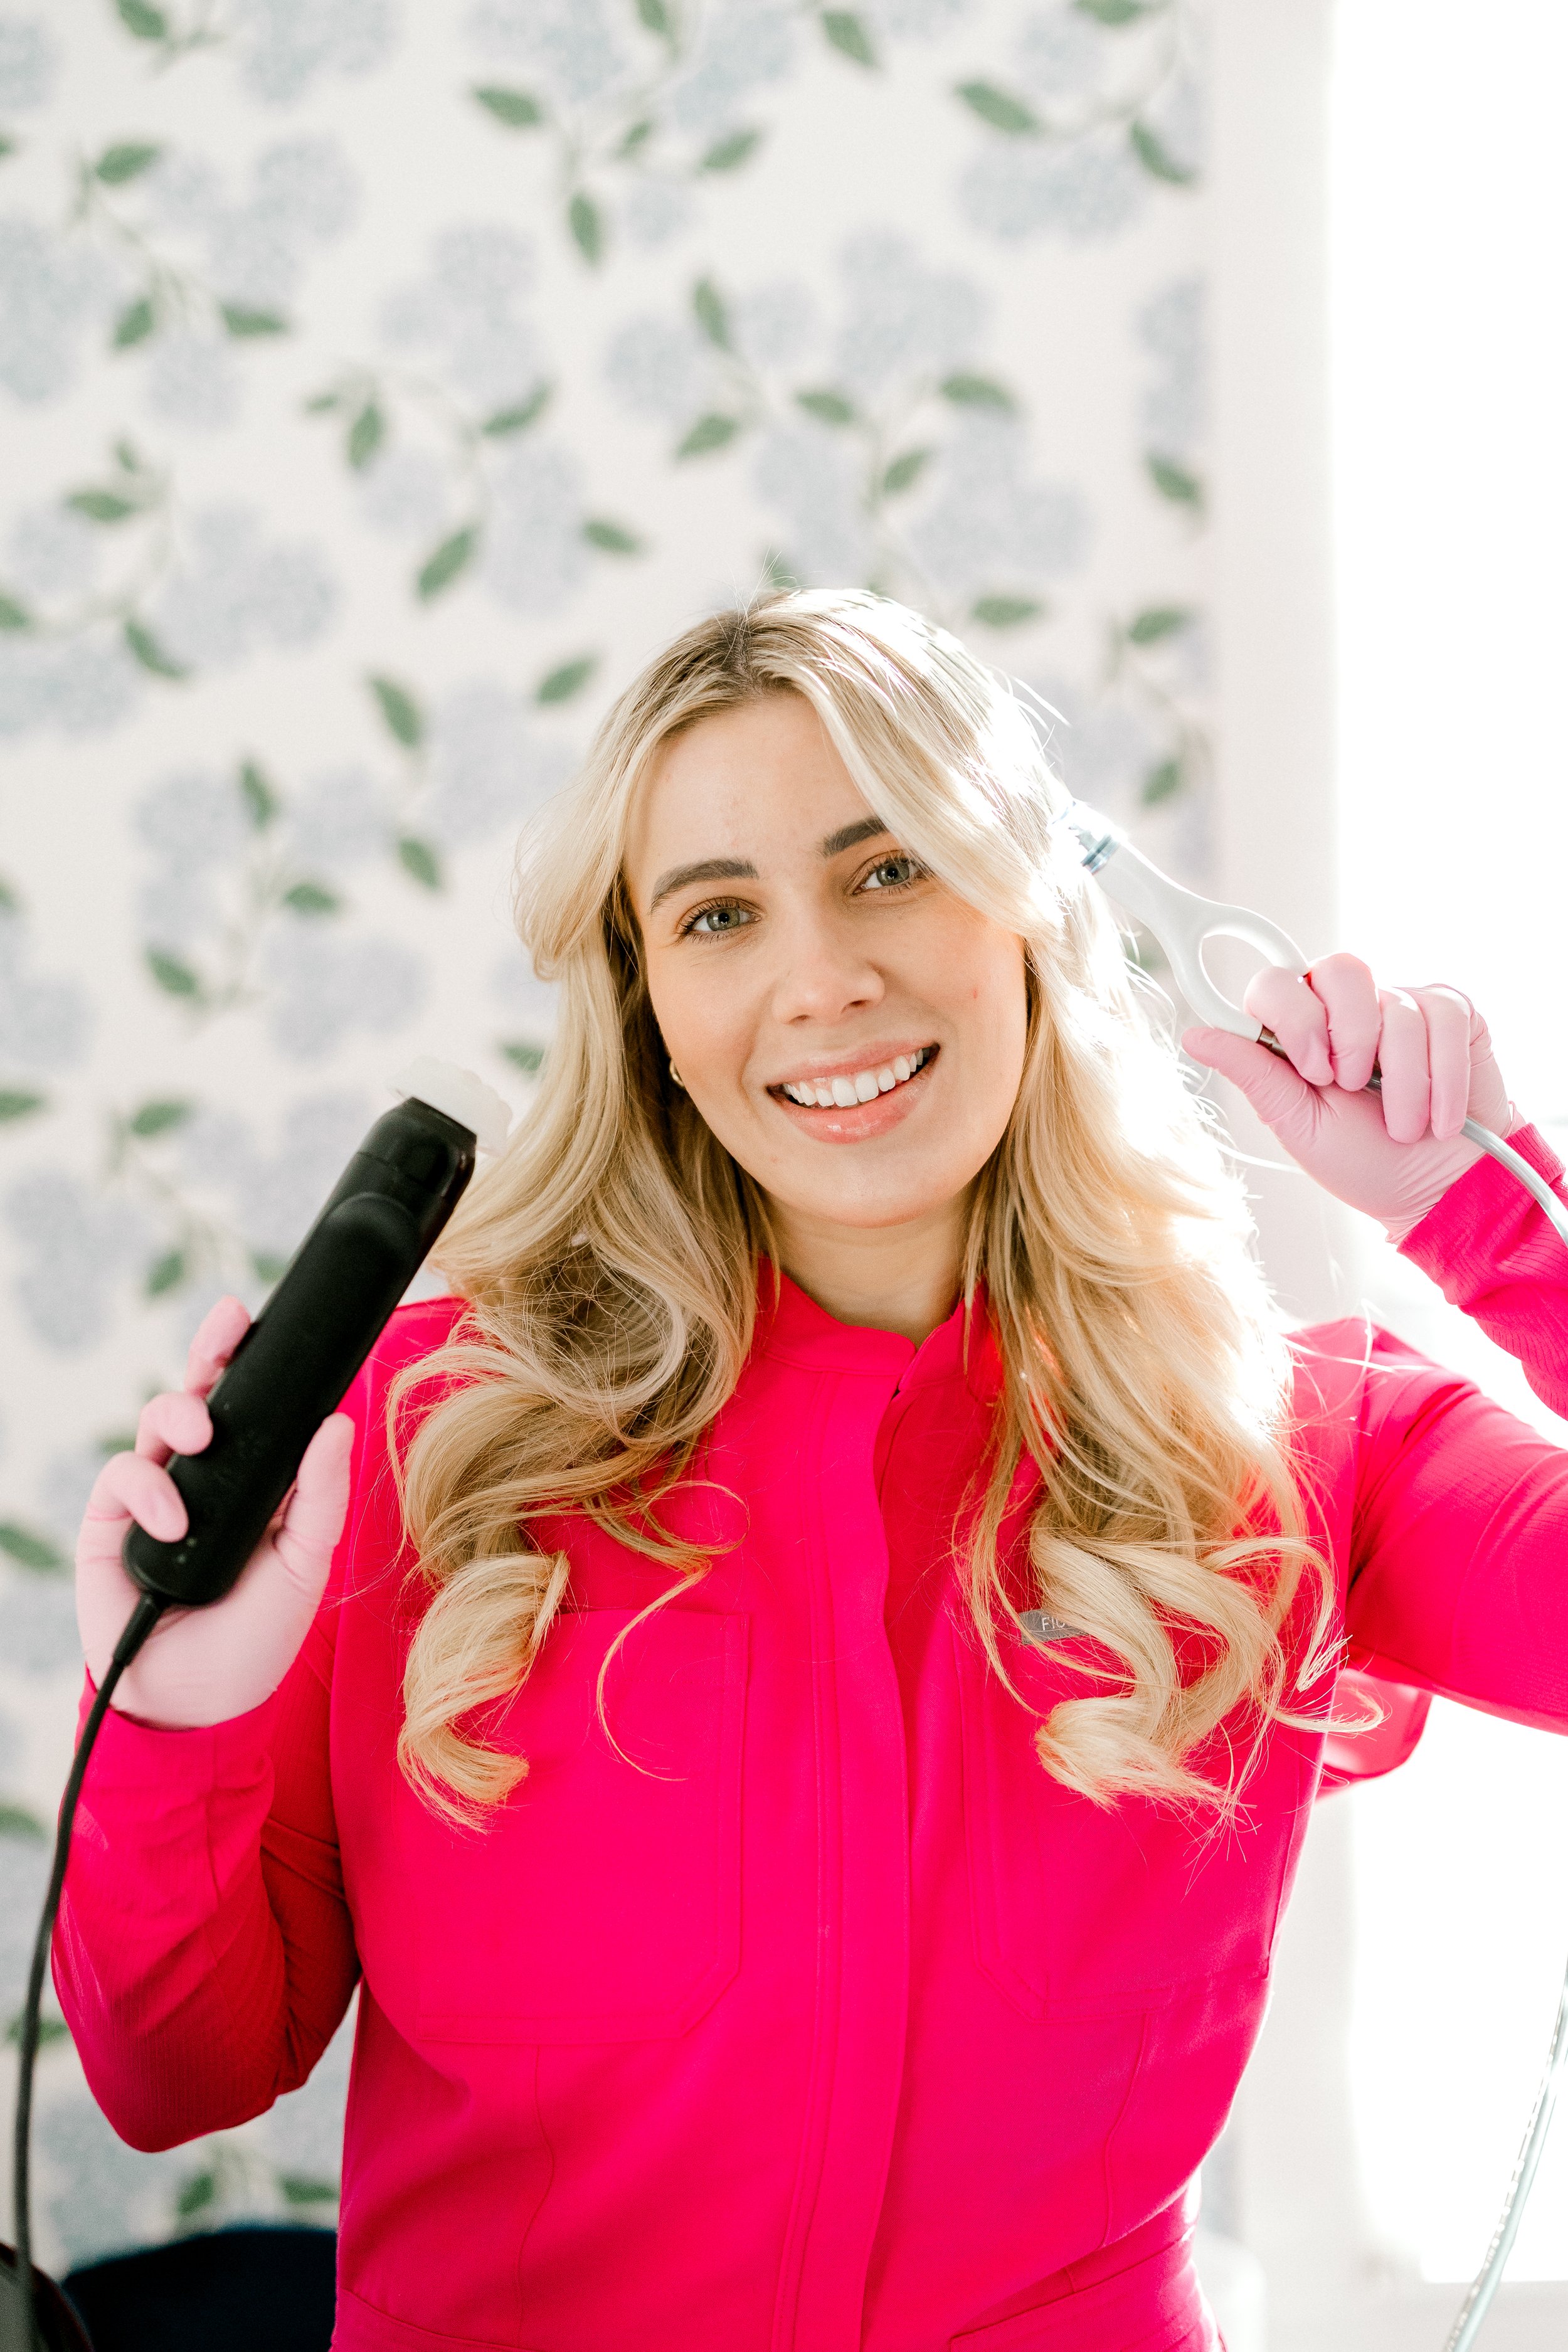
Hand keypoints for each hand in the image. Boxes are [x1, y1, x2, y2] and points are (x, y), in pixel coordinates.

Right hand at [75, 1294, 354, 1727]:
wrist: (196, 1701)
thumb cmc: (257, 1635)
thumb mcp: (305, 1564)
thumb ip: (319, 1496)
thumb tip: (336, 1423)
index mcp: (258, 1479)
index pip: (259, 1409)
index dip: (259, 1364)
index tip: (268, 1322)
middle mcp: (208, 1477)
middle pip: (205, 1394)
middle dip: (212, 1351)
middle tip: (228, 1325)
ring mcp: (158, 1494)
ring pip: (160, 1420)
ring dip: (181, 1412)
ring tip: (202, 1434)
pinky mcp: (115, 1521)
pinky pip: (124, 1473)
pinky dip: (149, 1487)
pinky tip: (171, 1520)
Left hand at [1183, 954, 1514, 1240]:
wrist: (1439, 1189)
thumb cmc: (1363, 1161)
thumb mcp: (1299, 1125)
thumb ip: (1255, 1074)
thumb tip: (1194, 1036)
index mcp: (1297, 1029)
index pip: (1276, 982)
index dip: (1295, 1016)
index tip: (1314, 1071)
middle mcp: (1346, 1006)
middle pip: (1341, 968)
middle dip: (1353, 1036)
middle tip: (1357, 1088)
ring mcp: (1402, 1003)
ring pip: (1398, 1004)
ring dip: (1405, 1081)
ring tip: (1404, 1126)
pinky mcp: (1454, 1014)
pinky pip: (1446, 1018)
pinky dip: (1445, 1077)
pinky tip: (1440, 1117)